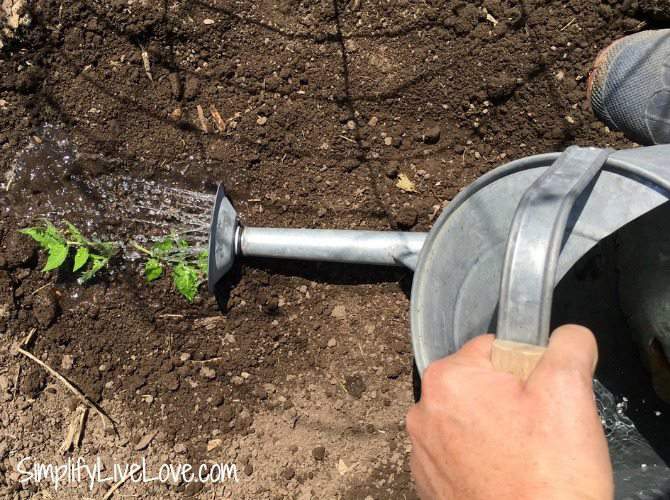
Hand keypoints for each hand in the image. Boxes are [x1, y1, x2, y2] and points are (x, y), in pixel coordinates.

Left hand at [407, 325, 612, 499]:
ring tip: (523, 459)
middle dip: (509, 400)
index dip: (525, 368)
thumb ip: (567, 347)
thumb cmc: (547, 477)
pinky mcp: (429, 482)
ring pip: (470, 418)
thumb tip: (568, 336)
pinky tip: (506, 477)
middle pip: (478, 383)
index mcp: (448, 379)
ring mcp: (422, 450)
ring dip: (495, 430)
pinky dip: (481, 459)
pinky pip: (459, 452)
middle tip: (537, 431)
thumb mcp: (570, 394)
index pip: (492, 348)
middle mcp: (423, 411)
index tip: (540, 397)